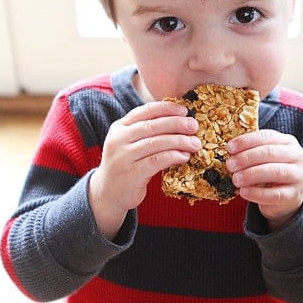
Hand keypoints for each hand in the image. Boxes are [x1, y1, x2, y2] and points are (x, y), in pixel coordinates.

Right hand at [89, 101, 199, 239]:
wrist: (108, 193)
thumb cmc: (127, 165)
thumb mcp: (131, 144)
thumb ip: (148, 132)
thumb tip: (181, 122)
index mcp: (120, 127)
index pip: (145, 111)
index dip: (167, 108)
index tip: (184, 111)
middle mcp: (119, 139)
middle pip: (152, 125)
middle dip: (176, 124)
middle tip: (194, 126)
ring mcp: (123, 157)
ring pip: (156, 143)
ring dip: (179, 141)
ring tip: (195, 144)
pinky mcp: (131, 174)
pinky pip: (156, 161)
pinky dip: (173, 156)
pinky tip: (184, 156)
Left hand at [226, 129, 302, 229]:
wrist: (285, 197)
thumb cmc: (270, 172)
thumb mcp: (263, 158)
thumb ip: (251, 152)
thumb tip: (229, 150)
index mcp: (288, 141)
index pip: (266, 137)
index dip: (246, 141)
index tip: (229, 148)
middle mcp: (297, 156)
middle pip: (270, 153)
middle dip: (246, 158)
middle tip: (230, 165)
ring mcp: (299, 176)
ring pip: (275, 172)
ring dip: (251, 174)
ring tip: (235, 179)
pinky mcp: (294, 195)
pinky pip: (275, 194)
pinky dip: (257, 193)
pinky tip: (244, 192)